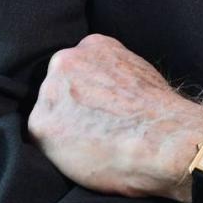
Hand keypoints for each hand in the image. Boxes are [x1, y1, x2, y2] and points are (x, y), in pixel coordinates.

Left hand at [27, 33, 202, 202]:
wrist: (162, 139)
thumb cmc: (158, 112)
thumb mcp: (138, 71)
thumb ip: (111, 72)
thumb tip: (103, 87)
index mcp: (92, 46)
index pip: (76, 69)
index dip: (84, 93)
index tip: (96, 108)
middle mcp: (66, 61)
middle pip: (56, 88)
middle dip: (69, 108)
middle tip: (91, 130)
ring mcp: (51, 91)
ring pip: (47, 114)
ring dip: (61, 129)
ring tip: (89, 146)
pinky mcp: (42, 124)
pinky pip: (40, 141)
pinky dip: (56, 152)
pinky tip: (82, 157)